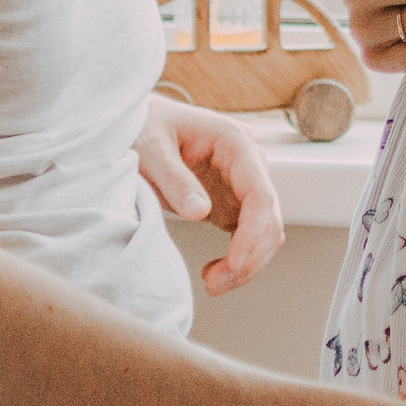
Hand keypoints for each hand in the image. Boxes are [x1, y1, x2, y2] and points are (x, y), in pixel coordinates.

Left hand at [135, 96, 283, 296]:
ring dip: (248, 261)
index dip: (253, 232)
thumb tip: (199, 212)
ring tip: (213, 282)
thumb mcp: (150, 150)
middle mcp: (247, 161)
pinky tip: (214, 271)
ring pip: (265, 230)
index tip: (235, 263)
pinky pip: (248, 235)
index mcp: (233, 141)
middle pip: (270, 216)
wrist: (135, 122)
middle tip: (216, 283)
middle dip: (251, 255)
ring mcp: (241, 182)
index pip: (260, 192)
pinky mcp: (231, 200)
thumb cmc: (141, 127)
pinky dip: (239, 258)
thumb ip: (174, 179)